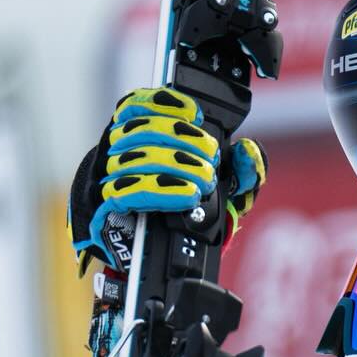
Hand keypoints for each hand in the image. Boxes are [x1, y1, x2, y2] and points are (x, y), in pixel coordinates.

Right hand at [68, 87, 266, 269]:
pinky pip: (128, 192)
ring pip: (136, 158)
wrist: (169, 254)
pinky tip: (187, 194)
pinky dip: (163, 191)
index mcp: (139, 139)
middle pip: (141, 130)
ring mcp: (108, 177)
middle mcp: (118, 153)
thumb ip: (242, 169)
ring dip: (177, 165)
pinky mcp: (107, 206)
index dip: (163, 103)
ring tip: (205, 179)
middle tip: (211, 159)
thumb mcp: (224, 189)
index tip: (195, 115)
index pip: (136, 105)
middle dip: (183, 140)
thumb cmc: (193, 212)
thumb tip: (248, 150)